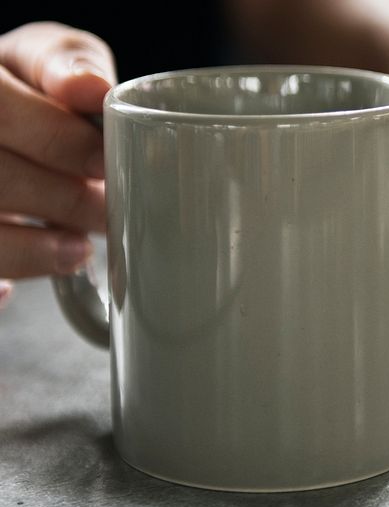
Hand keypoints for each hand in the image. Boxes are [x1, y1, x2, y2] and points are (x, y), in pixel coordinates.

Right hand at [0, 22, 113, 297]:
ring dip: (28, 249)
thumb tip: (91, 88)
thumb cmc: (29, 87)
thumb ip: (69, 62)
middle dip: (59, 199)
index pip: (2, 110)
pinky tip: (8, 292)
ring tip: (78, 251)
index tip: (106, 162)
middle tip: (106, 211)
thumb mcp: (46, 59)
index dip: (57, 139)